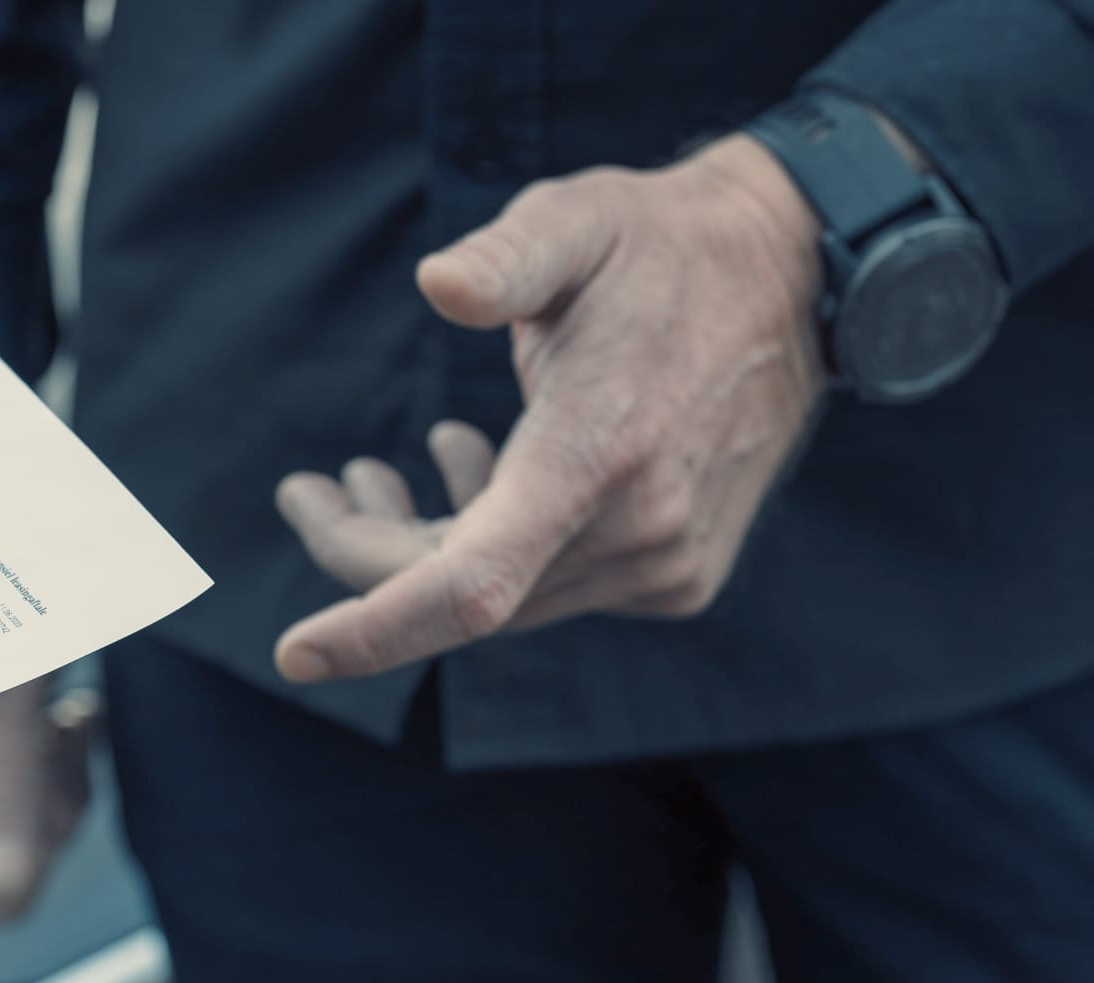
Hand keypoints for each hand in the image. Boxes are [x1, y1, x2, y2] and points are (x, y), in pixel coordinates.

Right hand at [0, 674, 94, 933]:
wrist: (1, 514)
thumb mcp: (6, 695)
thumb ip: (2, 790)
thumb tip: (7, 886)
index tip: (42, 829)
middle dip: (44, 827)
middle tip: (61, 748)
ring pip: (21, 837)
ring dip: (61, 791)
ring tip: (69, 721)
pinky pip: (30, 799)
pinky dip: (60, 769)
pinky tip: (70, 716)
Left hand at [272, 132, 826, 682]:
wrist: (798, 280)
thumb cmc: (663, 243)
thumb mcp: (580, 219)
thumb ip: (508, 256)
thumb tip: (440, 285)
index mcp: (600, 454)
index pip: (467, 584)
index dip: (374, 628)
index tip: (295, 654)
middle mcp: (637, 531)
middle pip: (456, 594)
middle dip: (364, 552)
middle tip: (304, 491)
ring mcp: (661, 565)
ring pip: (495, 599)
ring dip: (418, 546)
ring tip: (372, 470)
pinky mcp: (673, 576)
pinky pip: (543, 585)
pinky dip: (485, 544)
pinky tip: (465, 467)